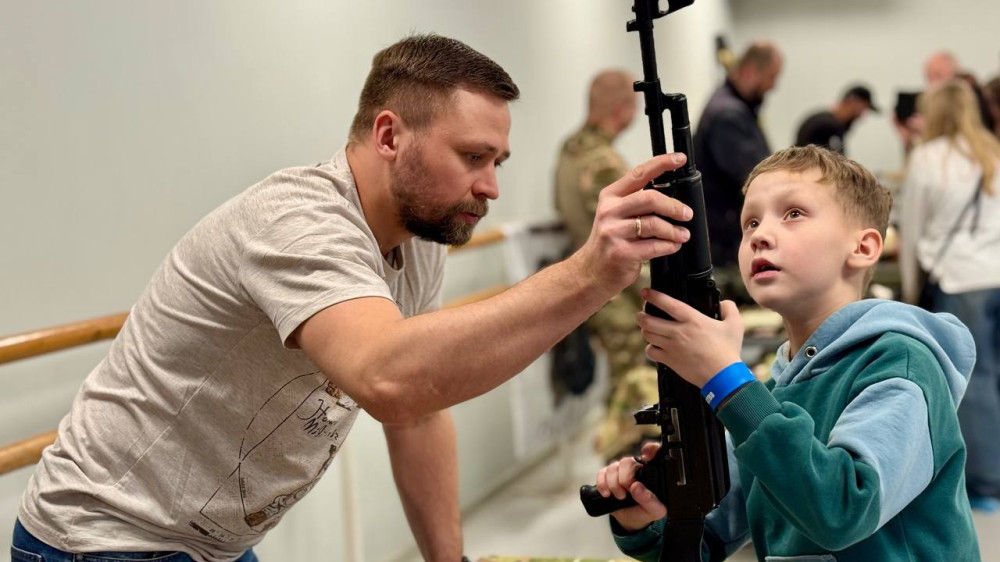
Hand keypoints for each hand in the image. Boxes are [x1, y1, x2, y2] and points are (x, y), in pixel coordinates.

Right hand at [573, 153, 692, 295]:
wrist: (590, 271)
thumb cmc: (609, 241)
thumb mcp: (615, 214)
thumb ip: (636, 202)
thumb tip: (671, 195)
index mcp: (610, 196)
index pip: (639, 173)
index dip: (661, 163)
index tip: (680, 158)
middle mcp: (609, 211)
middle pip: (650, 198)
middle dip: (674, 206)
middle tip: (687, 214)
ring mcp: (613, 232)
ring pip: (654, 224)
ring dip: (674, 230)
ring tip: (682, 235)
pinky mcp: (620, 253)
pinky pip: (653, 247)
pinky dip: (669, 246)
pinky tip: (673, 246)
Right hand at [595, 442, 666, 531]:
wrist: (631, 519)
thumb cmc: (645, 511)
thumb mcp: (654, 511)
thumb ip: (650, 500)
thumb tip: (636, 487)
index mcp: (651, 472)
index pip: (654, 452)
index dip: (650, 449)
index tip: (647, 456)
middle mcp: (636, 467)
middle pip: (627, 461)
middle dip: (624, 478)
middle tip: (627, 492)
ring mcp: (620, 470)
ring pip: (613, 467)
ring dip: (613, 484)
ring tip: (619, 497)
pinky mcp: (608, 475)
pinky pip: (601, 473)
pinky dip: (602, 484)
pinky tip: (607, 494)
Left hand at [637, 290, 743, 386]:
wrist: (722, 376)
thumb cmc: (727, 351)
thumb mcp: (735, 325)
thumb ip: (729, 309)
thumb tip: (724, 303)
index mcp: (693, 320)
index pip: (668, 304)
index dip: (654, 296)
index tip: (645, 292)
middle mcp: (679, 332)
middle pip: (649, 320)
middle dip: (641, 315)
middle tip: (641, 313)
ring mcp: (672, 347)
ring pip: (647, 335)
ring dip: (645, 330)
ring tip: (646, 328)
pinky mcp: (669, 360)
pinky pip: (651, 352)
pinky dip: (650, 348)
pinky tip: (655, 346)